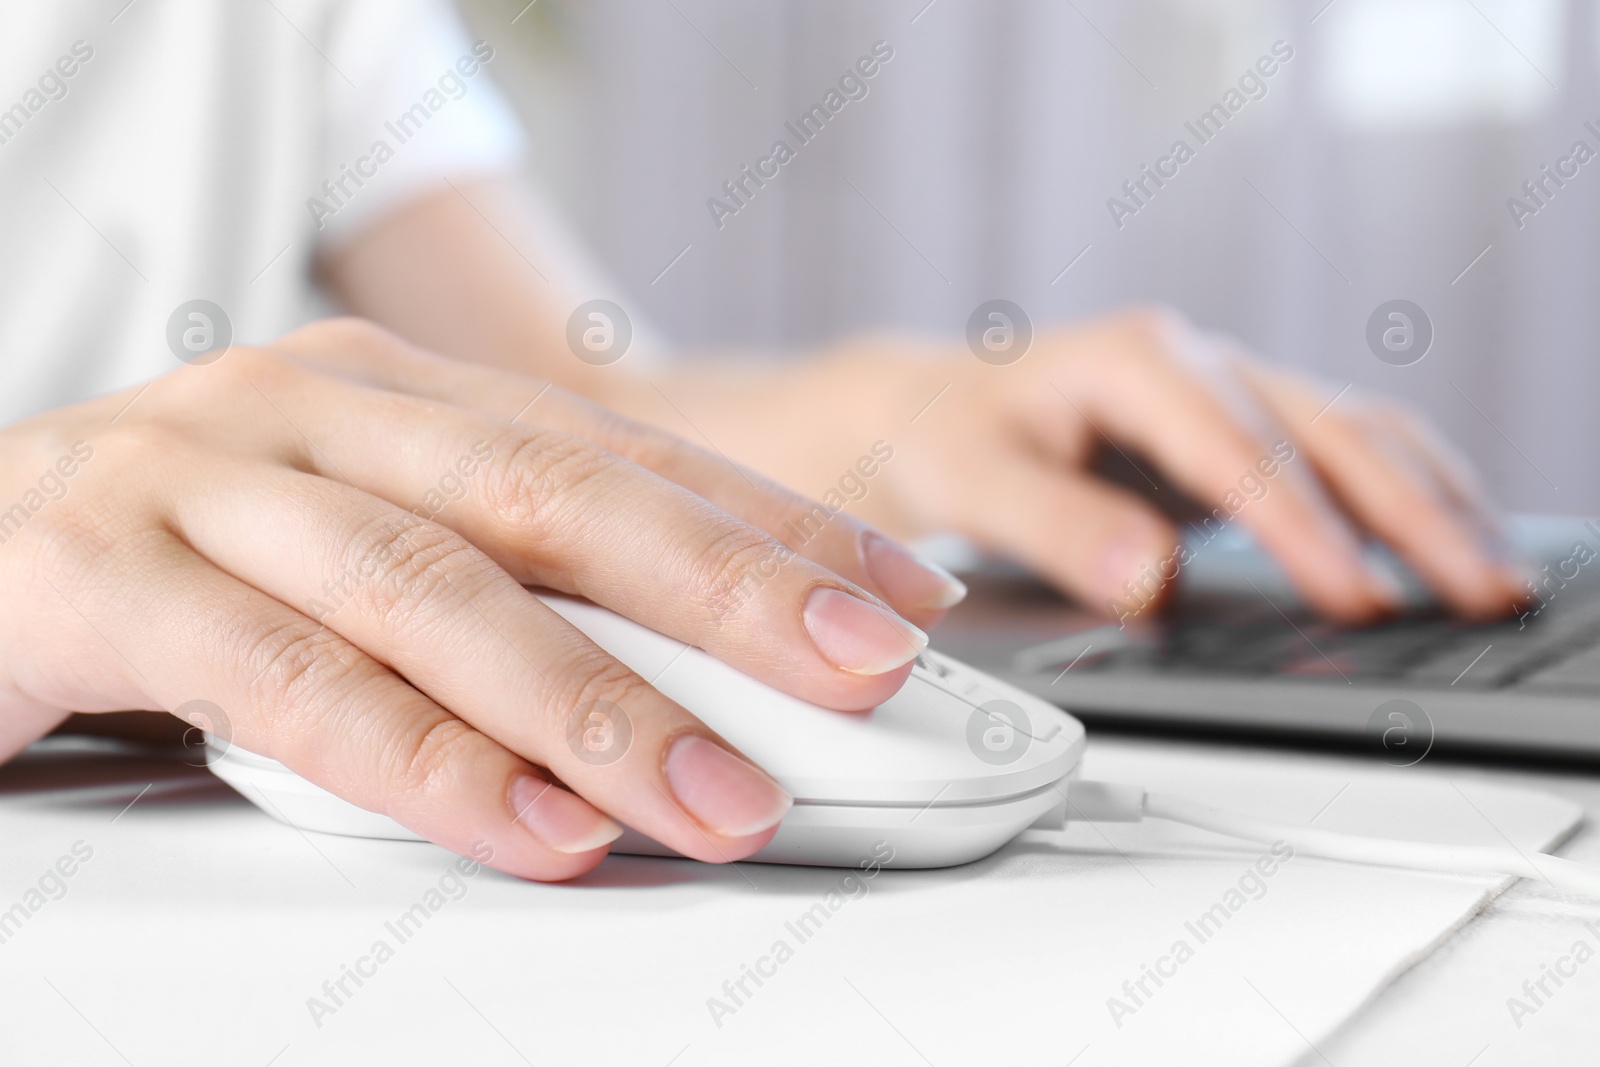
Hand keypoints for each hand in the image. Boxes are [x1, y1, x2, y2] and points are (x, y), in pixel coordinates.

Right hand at [0, 319, 959, 879]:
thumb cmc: (176, 549)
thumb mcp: (356, 544)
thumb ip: (497, 590)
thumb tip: (687, 680)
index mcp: (392, 395)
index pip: (620, 454)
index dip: (771, 522)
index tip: (898, 594)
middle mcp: (314, 410)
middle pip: (557, 494)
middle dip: (729, 587)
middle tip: (865, 666)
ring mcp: (206, 479)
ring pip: (436, 586)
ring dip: (598, 701)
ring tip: (724, 795)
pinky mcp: (98, 575)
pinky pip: (288, 679)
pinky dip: (424, 759)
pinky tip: (532, 826)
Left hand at [622, 306, 1523, 622]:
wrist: (929, 412)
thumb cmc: (944, 439)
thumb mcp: (970, 478)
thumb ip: (1052, 525)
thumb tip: (1144, 576)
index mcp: (1136, 361)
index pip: (1240, 452)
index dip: (1301, 529)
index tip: (1354, 598)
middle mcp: (1196, 364)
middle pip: (1326, 432)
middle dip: (1409, 512)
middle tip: (1477, 591)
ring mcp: (1225, 395)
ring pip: (1353, 435)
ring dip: (1429, 502)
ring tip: (1492, 575)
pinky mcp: (1236, 432)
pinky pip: (1341, 453)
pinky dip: (1402, 493)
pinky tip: (1443, 538)